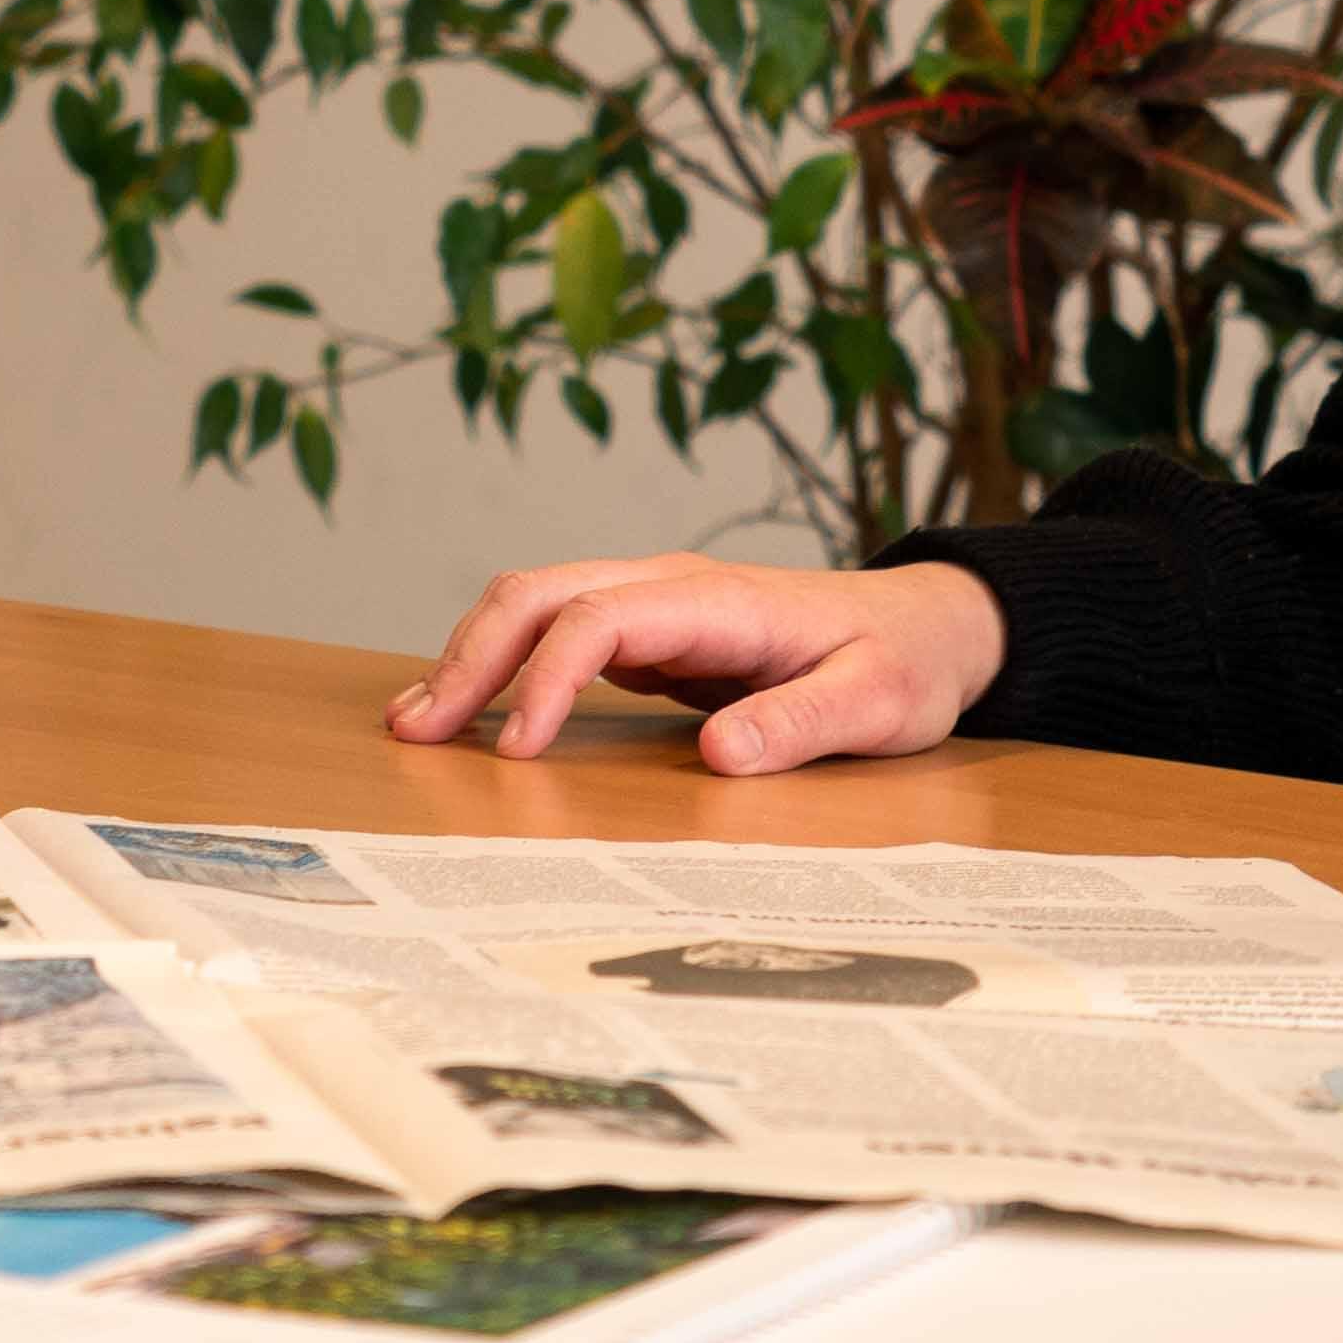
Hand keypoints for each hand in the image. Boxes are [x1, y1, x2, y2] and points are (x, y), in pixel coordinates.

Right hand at [385, 552, 1008, 776]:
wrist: (929, 624)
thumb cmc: (904, 662)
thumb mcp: (876, 702)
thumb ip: (801, 724)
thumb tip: (720, 756)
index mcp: (717, 599)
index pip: (600, 619)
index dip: (547, 679)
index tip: (518, 751)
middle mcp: (670, 586)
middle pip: (540, 593)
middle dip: (469, 656)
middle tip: (414, 732)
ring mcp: (655, 605)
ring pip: (534, 605)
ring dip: (470, 656)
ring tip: (413, 721)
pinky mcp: (651, 634)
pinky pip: (556, 636)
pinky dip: (500, 667)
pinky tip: (468, 714)